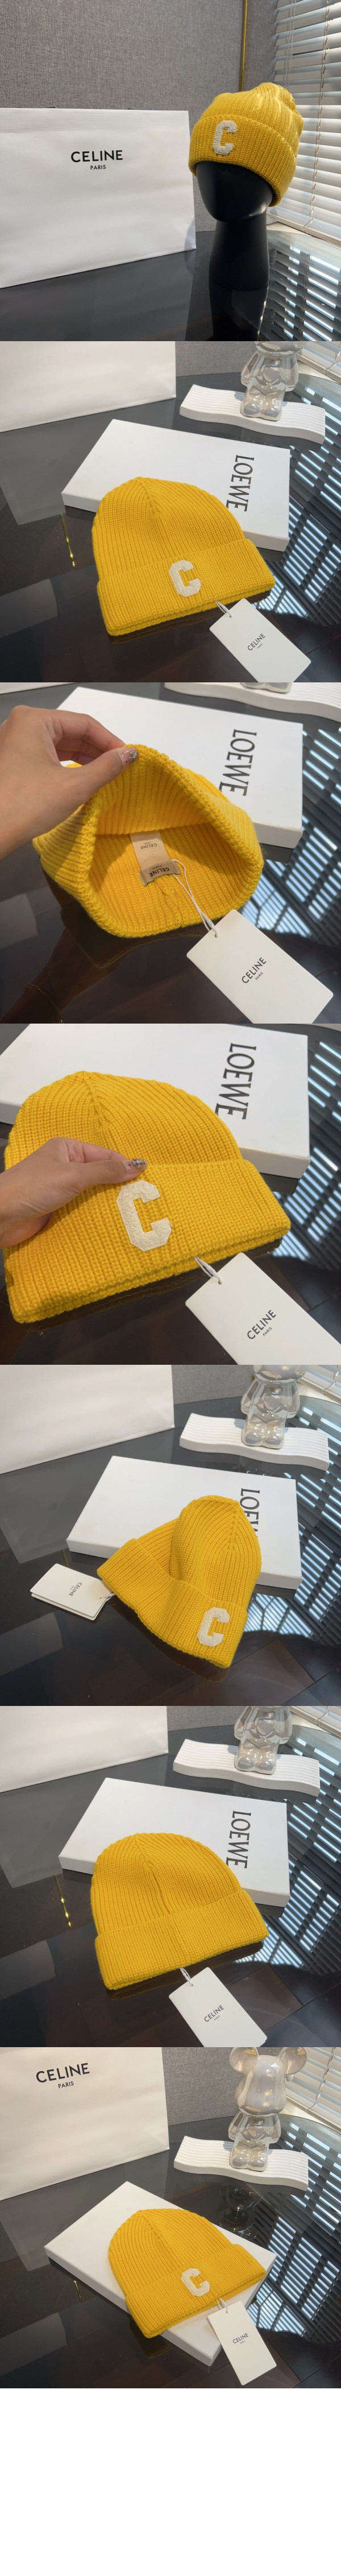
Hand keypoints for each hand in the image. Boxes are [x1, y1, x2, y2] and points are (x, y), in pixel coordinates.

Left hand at [0, 704, 137, 857]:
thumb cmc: (24, 806)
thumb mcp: (74, 786)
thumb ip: (106, 767)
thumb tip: (128, 755)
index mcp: (33, 720)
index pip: (83, 723)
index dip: (109, 740)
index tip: (127, 755)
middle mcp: (21, 725)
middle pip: (71, 731)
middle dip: (97, 749)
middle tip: (119, 765)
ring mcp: (15, 742)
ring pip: (59, 744)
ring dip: (84, 757)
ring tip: (105, 773)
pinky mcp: (13, 760)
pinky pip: (47, 755)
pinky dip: (66, 765)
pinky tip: (82, 776)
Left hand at [0, 1139, 145, 1247]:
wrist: (1, 1216)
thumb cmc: (31, 1188)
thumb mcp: (72, 1174)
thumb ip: (105, 1170)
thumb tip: (136, 1165)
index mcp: (67, 1148)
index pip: (104, 1154)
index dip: (124, 1166)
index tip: (145, 1180)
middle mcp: (65, 1166)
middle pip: (100, 1174)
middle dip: (118, 1186)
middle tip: (141, 1199)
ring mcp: (61, 1188)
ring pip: (92, 1194)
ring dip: (107, 1203)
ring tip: (130, 1213)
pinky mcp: (58, 1208)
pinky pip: (82, 1209)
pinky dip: (94, 1215)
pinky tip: (109, 1222)